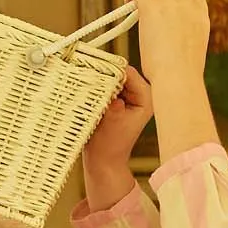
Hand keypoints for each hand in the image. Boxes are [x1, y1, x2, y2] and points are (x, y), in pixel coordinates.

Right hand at [84, 63, 153, 178]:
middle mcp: (139, 93)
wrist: (102, 162)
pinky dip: (95, 85)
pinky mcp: (117, 99)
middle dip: (102, 72)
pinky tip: (84, 87)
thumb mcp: (111, 122)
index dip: (109, 67)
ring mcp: (127, 95)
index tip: (92, 66)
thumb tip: (108, 87)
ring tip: (82, 80)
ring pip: (110, 77)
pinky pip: (105, 85)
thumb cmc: (109, 146)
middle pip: (119, 71)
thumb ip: (112, 103)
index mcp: (145, 98)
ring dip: (97, 78)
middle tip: (84, 71)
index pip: (128, 72)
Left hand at [124, 0, 209, 94]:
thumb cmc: (183, 77)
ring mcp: (170, 2)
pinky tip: (127, 2)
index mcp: (200, 16)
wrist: (179, 78)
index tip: (169, 5)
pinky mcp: (151, 7)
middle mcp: (188, 4)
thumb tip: (171, 47)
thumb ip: (185, 41)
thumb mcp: (192, 54)